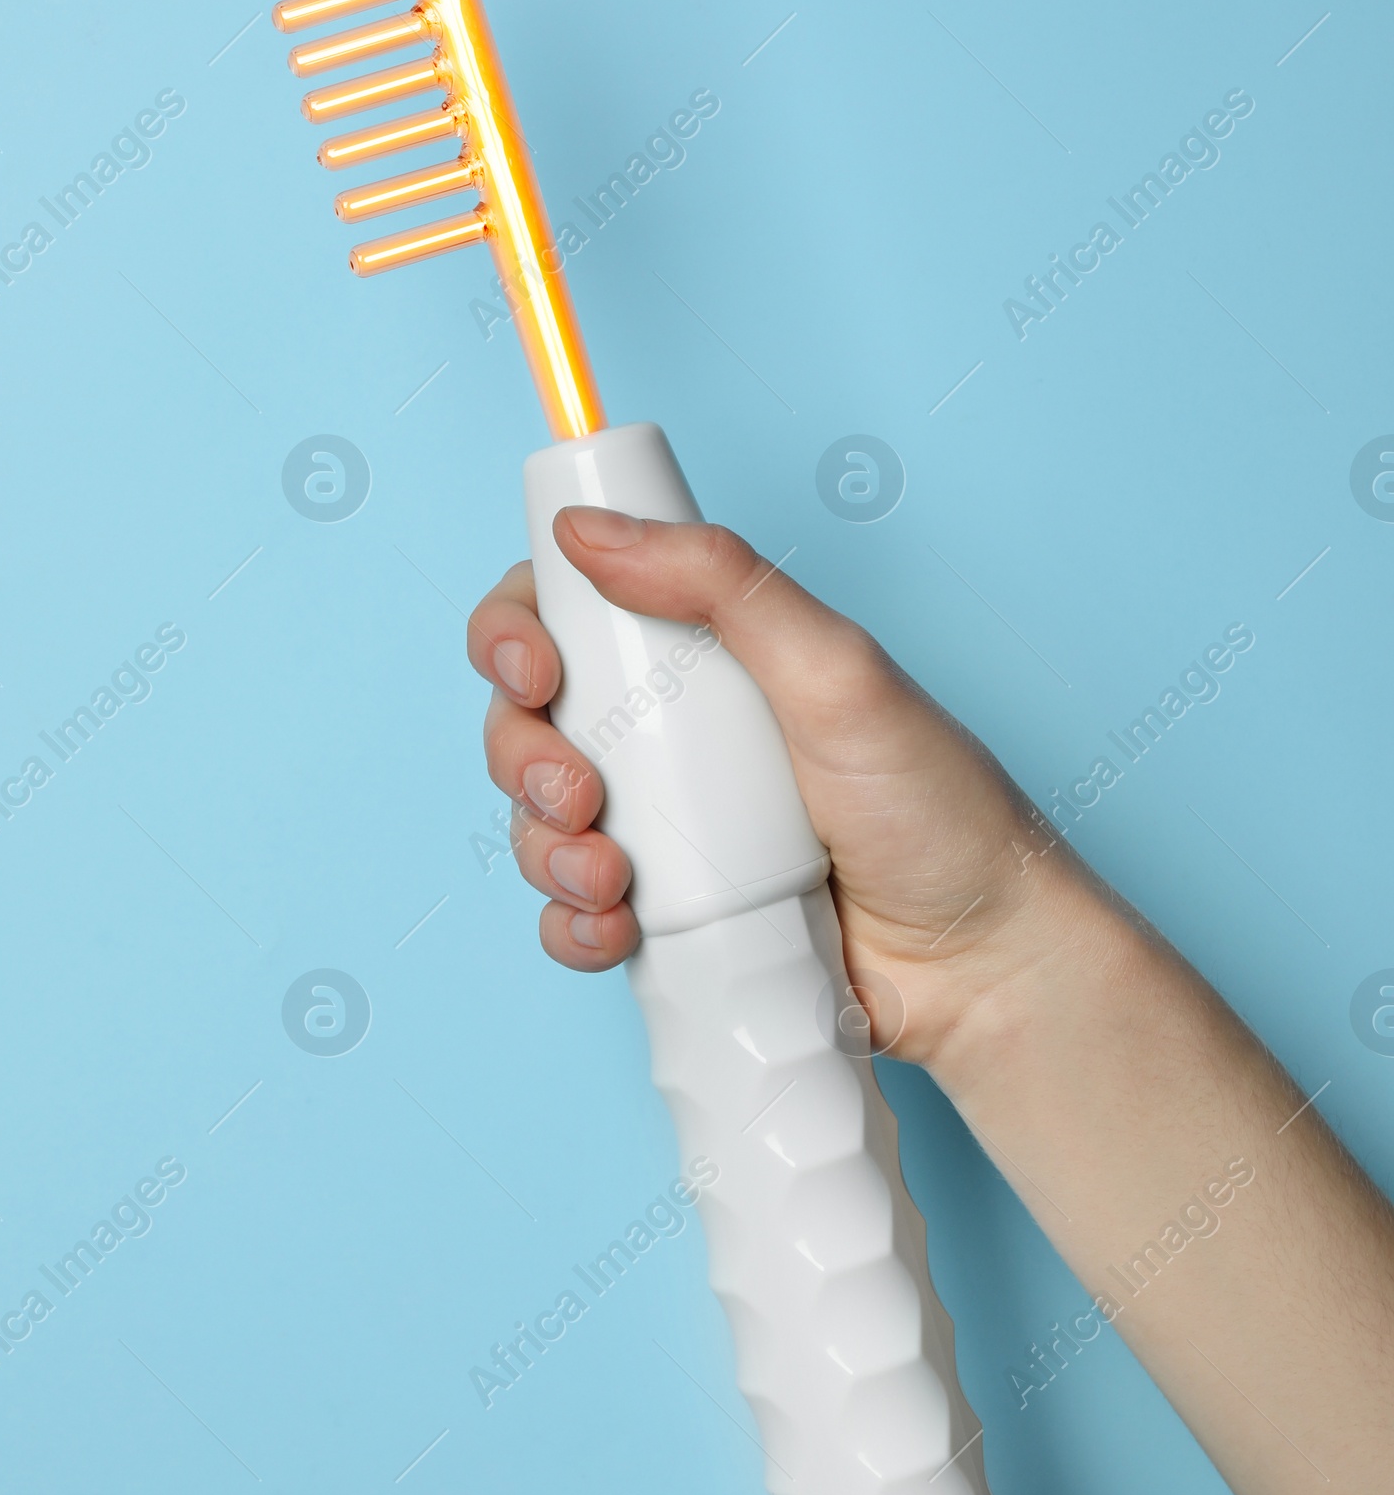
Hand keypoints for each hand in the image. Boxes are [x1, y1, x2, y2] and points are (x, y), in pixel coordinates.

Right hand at [467, 507, 1103, 1068]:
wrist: (979, 962)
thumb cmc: (935, 807)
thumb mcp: (836, 671)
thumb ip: (722, 583)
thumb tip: (589, 531)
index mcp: (702, 655)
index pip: (562, 613)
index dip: (515, 633)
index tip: (535, 669)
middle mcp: (669, 737)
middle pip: (525, 722)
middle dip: (524, 758)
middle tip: (582, 792)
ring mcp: (662, 831)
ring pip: (536, 825)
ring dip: (544, 850)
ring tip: (612, 877)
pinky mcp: (663, 921)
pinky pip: (569, 917)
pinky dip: (570, 925)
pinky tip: (615, 933)